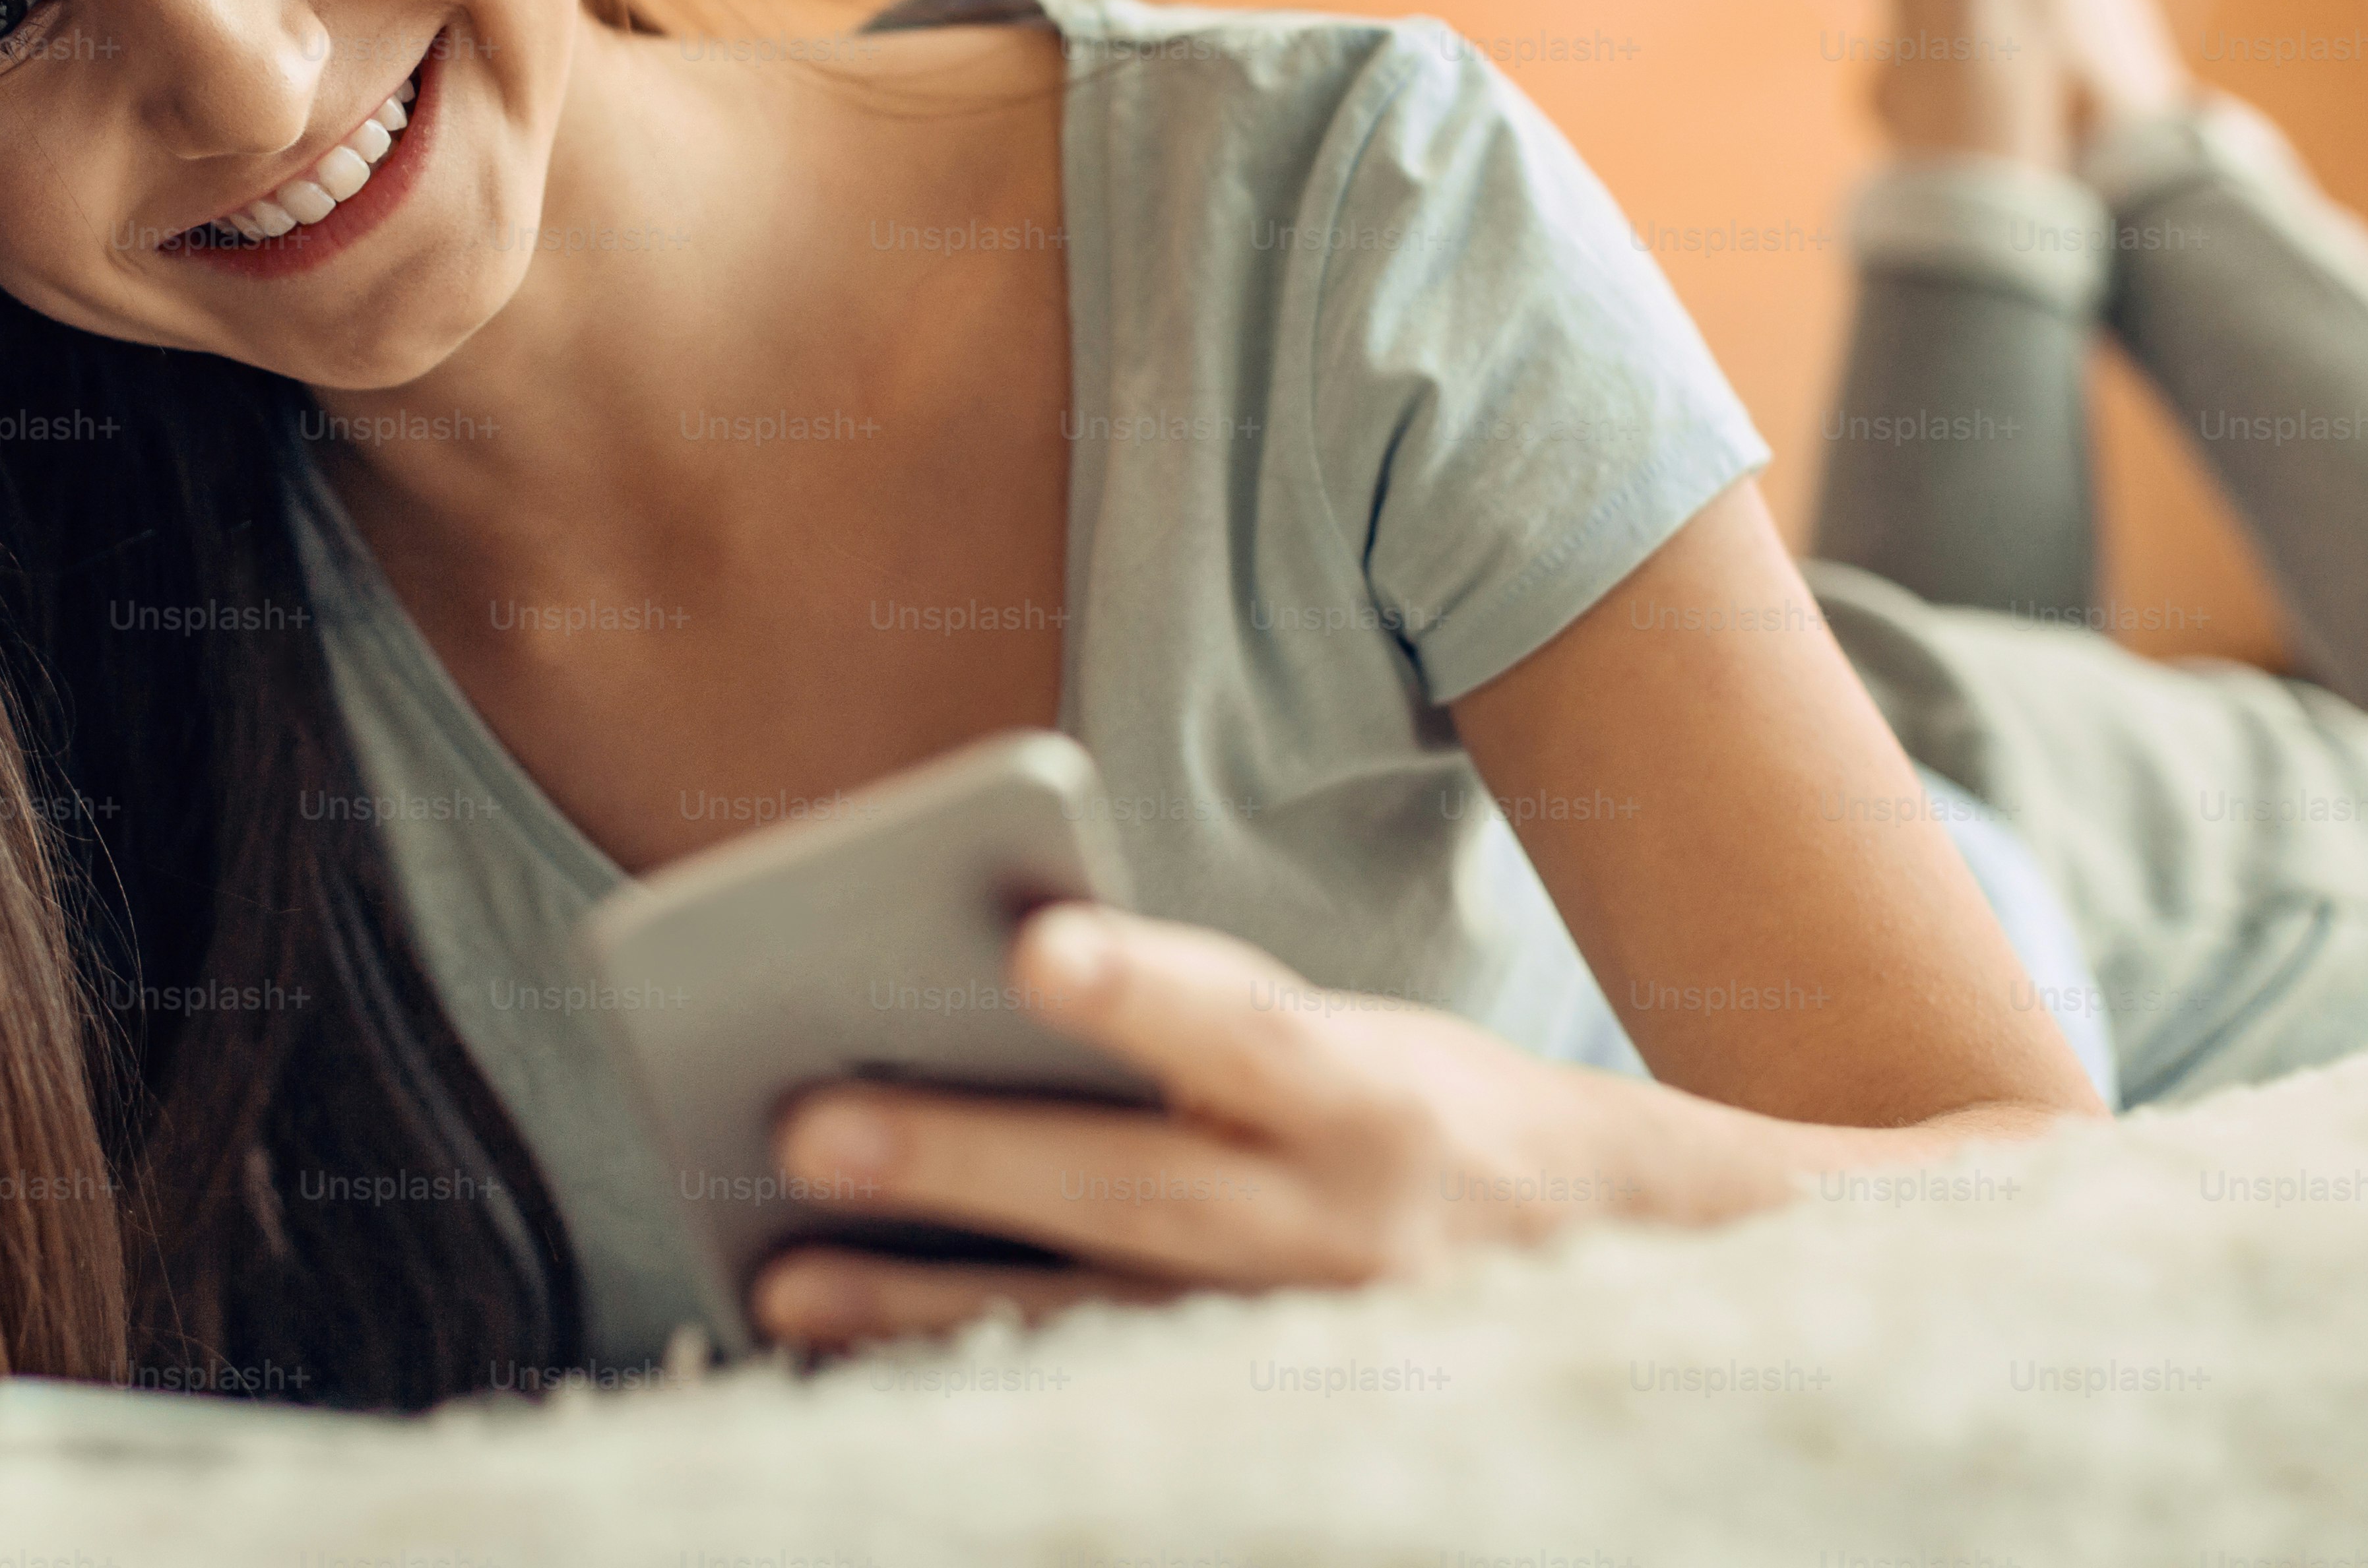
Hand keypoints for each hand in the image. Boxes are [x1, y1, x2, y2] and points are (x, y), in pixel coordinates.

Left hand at [749, 901, 1637, 1353]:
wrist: (1585, 1258)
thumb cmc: (1411, 1107)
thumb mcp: (1344, 1039)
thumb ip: (1196, 1029)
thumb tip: (972, 996)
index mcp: (1370, 1093)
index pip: (1253, 1027)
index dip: (1150, 991)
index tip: (1037, 948)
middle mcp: (1340, 1228)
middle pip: (1141, 1193)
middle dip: (967, 1162)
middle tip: (806, 1124)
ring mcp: (1296, 1344)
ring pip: (1097, 1325)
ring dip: (927, 1304)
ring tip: (783, 1278)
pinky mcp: (1258, 1419)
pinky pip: (1098, 1401)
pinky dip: (980, 1384)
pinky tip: (863, 1362)